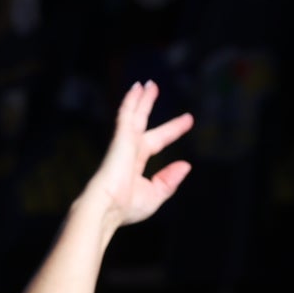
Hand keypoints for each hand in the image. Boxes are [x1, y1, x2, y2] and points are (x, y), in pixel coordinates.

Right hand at [75, 81, 191, 231]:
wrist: (104, 209)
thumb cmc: (125, 208)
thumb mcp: (155, 195)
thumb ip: (169, 180)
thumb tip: (186, 165)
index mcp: (133, 165)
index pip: (156, 142)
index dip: (172, 130)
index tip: (188, 120)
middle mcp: (127, 152)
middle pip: (141, 123)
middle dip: (146, 105)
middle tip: (154, 87)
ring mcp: (123, 144)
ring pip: (133, 115)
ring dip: (139, 99)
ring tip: (146, 83)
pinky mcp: (120, 139)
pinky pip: (127, 115)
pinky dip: (131, 101)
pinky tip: (137, 88)